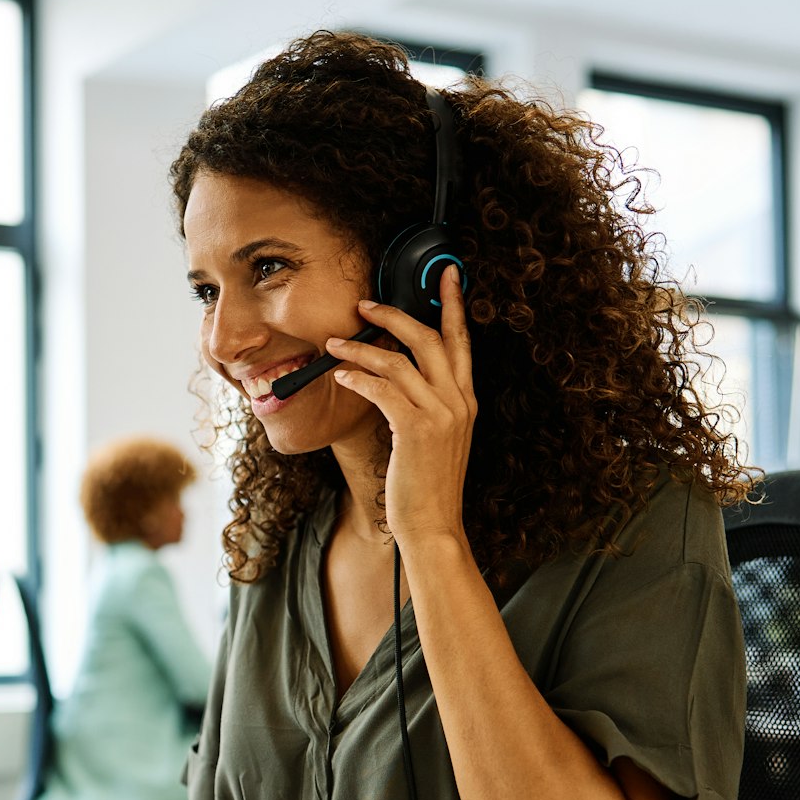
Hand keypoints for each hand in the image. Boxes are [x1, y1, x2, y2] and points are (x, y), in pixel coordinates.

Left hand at [326, 265, 475, 551]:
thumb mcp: (435, 437)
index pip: (461, 340)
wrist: (433, 524)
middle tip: (364, 304)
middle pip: (430, 338)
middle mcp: (458, 401)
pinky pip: (382, 390)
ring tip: (334, 343)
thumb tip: (391, 374)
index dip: (454, 304)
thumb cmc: (426, 483)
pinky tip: (341, 375)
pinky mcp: (416, 430)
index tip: (449, 275)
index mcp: (465, 399)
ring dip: (361, 348)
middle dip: (395, 315)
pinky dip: (358, 377)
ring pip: (399, 361)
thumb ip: (426, 403)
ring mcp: (440, 414)